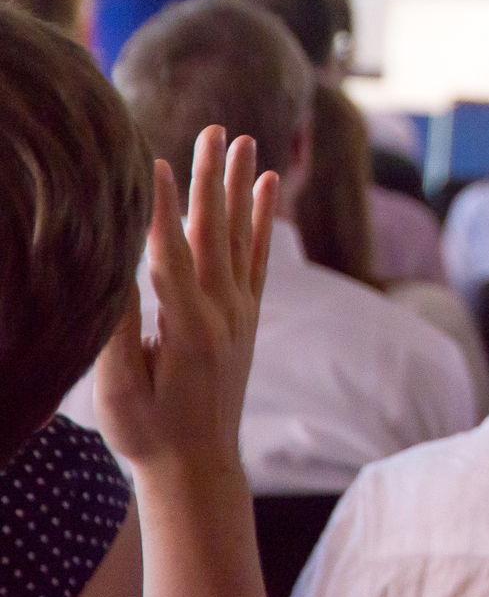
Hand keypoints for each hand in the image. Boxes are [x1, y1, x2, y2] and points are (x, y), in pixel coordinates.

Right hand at [95, 126, 276, 481]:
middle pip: (215, 233)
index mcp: (187, 328)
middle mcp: (223, 312)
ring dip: (240, 187)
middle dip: (210, 178)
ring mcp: (240, 311)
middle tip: (213, 130)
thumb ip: (117, 332)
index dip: (163, 208)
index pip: (172, 255)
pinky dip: (263, 220)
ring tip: (243, 142)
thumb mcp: (119, 389)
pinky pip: (258, 257)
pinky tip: (267, 186)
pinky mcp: (247, 315)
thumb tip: (115, 275)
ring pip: (241, 237)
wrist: (198, 466)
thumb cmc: (147, 432)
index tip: (156, 160)